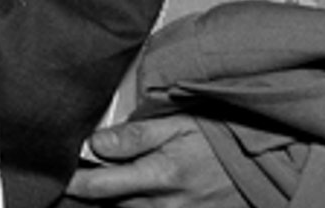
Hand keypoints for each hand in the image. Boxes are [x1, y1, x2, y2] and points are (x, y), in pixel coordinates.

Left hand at [64, 115, 240, 207]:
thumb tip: (94, 143)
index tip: (55, 175)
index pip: (97, 186)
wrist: (269, 163)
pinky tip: (134, 195)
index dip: (71, 182)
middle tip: (73, 179)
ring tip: (102, 186)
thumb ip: (134, 136)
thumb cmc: (222, 137)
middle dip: (91, 192)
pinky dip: (136, 206)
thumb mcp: (178, 125)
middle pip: (110, 205)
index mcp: (158, 176)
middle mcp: (164, 204)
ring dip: (114, 201)